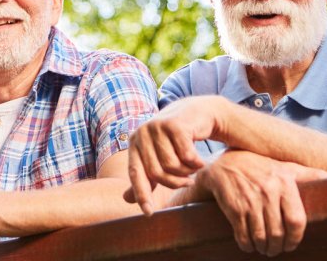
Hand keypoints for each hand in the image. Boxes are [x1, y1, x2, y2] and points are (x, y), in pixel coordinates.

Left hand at [126, 96, 229, 214]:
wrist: (199, 113)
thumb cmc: (176, 139)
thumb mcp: (157, 156)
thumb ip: (143, 176)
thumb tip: (125, 199)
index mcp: (134, 142)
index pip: (135, 173)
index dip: (141, 194)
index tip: (148, 213)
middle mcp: (142, 133)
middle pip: (157, 172)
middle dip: (175, 182)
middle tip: (188, 182)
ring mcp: (158, 126)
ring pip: (172, 166)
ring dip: (187, 172)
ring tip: (193, 167)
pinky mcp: (175, 125)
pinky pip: (186, 157)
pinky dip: (196, 163)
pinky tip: (201, 160)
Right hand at [196, 150, 326, 256]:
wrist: (227, 164)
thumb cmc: (263, 168)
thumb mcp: (289, 168)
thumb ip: (315, 175)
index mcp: (285, 183)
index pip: (297, 220)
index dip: (295, 239)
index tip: (291, 244)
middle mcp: (268, 191)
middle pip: (278, 233)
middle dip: (277, 247)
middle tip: (275, 249)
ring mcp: (250, 201)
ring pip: (261, 237)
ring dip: (263, 248)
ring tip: (264, 248)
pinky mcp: (234, 208)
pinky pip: (243, 235)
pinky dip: (247, 245)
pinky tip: (249, 244)